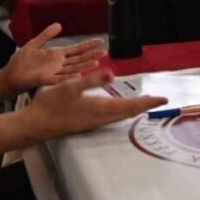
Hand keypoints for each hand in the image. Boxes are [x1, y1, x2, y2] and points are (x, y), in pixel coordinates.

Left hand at [0, 23, 105, 102]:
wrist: (10, 75)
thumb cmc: (21, 62)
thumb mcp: (34, 43)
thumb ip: (46, 35)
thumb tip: (59, 24)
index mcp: (57, 55)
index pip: (76, 50)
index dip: (88, 45)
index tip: (100, 41)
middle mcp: (59, 65)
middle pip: (79, 59)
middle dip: (92, 55)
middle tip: (105, 52)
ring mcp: (54, 73)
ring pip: (73, 69)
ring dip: (85, 66)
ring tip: (97, 63)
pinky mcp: (46, 80)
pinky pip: (61, 79)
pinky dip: (70, 78)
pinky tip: (79, 76)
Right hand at [27, 69, 165, 138]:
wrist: (36, 125)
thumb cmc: (52, 105)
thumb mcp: (70, 87)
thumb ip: (92, 80)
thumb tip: (112, 74)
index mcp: (101, 109)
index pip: (131, 106)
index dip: (148, 102)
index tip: (163, 99)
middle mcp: (101, 118)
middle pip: (129, 112)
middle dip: (145, 106)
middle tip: (159, 100)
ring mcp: (94, 122)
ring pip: (121, 115)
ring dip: (134, 109)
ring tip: (145, 102)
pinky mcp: (88, 122)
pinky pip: (113, 117)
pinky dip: (123, 111)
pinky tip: (120, 107)